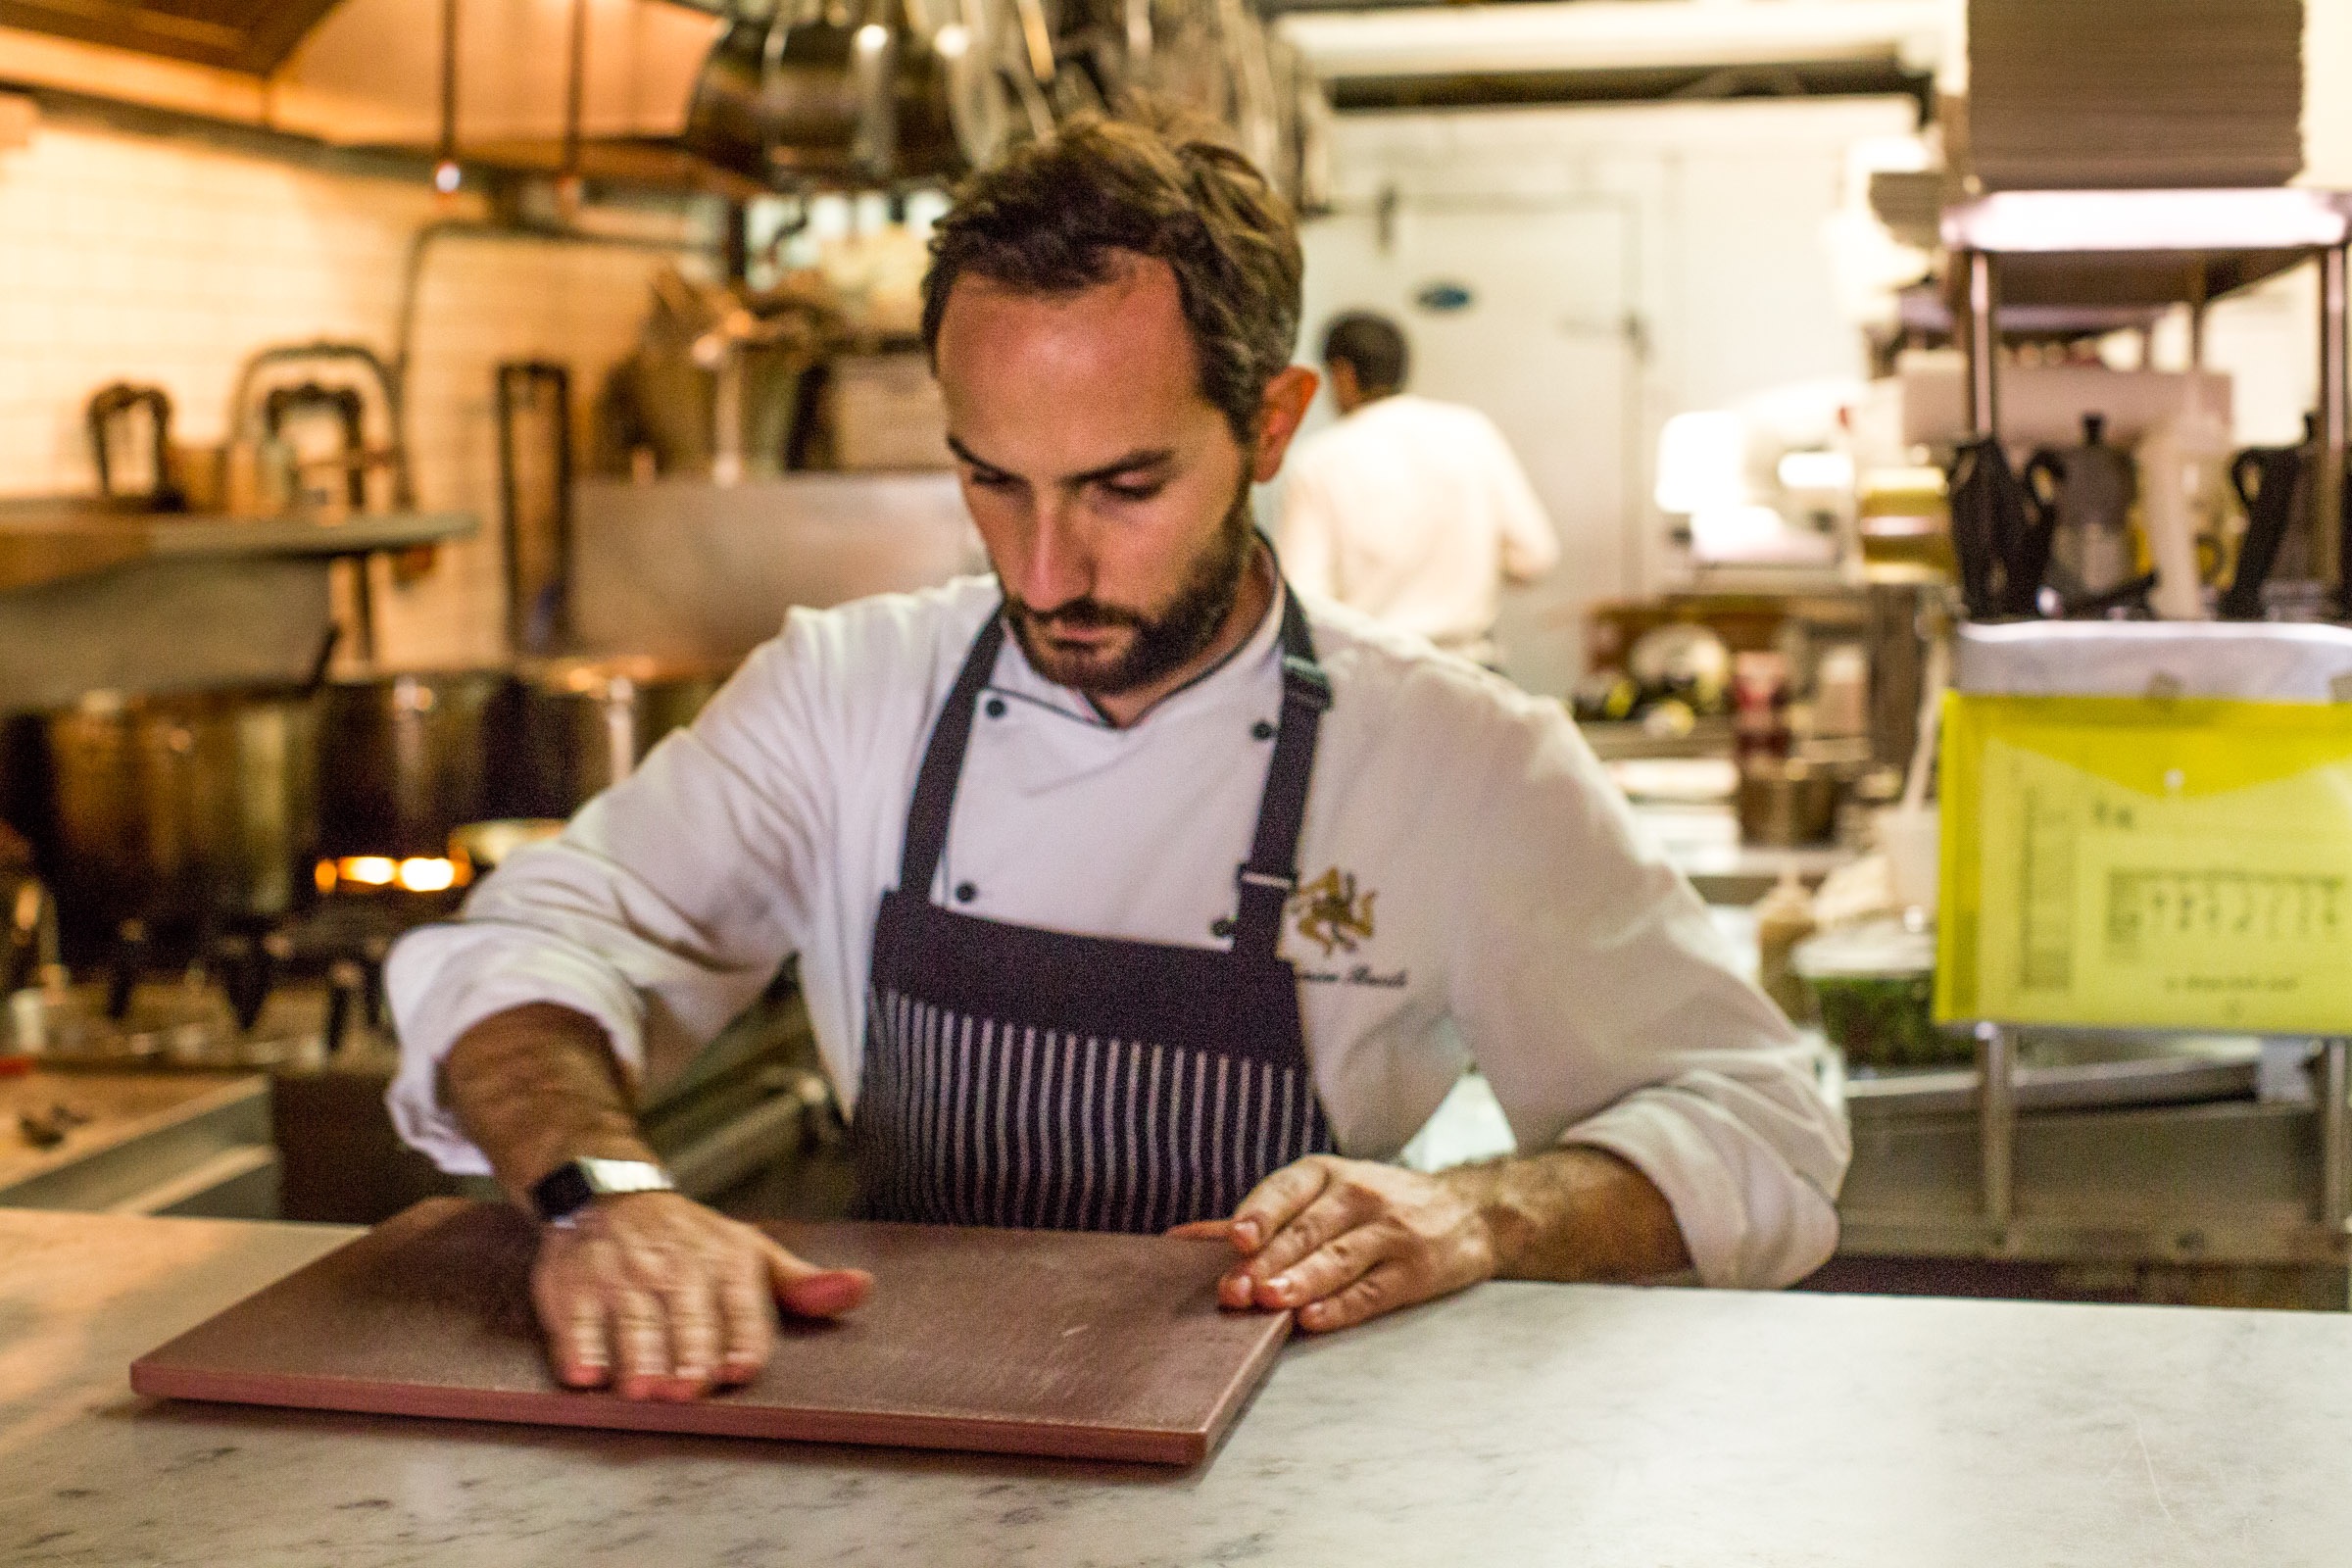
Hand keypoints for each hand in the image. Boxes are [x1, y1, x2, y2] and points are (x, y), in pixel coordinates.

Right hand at [530, 1190, 871, 1399]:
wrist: (611, 1193)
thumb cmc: (691, 1241)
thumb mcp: (749, 1252)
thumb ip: (800, 1283)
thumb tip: (863, 1288)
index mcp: (725, 1261)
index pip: (739, 1303)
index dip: (740, 1338)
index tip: (740, 1369)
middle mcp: (675, 1267)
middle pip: (685, 1314)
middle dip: (687, 1352)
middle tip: (687, 1390)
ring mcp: (622, 1275)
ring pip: (633, 1318)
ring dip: (638, 1355)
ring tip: (642, 1391)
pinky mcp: (573, 1284)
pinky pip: (575, 1317)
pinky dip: (579, 1345)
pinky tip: (584, 1375)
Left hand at [1170, 1155, 1495, 1334]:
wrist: (1468, 1212)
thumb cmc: (1373, 1206)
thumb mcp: (1321, 1195)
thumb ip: (1256, 1219)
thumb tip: (1178, 1241)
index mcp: (1325, 1175)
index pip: (1286, 1191)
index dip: (1260, 1215)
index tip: (1234, 1238)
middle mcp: (1358, 1196)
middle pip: (1306, 1230)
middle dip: (1268, 1260)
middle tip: (1235, 1288)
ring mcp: (1389, 1233)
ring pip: (1338, 1258)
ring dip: (1301, 1280)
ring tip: (1269, 1301)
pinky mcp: (1415, 1271)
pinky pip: (1373, 1291)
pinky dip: (1342, 1306)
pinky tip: (1313, 1319)